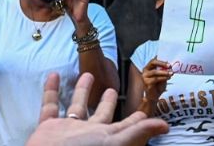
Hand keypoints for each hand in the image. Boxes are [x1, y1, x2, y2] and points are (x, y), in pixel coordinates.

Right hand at [27, 72, 168, 145]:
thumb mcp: (115, 142)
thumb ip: (137, 132)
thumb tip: (165, 126)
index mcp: (106, 138)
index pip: (126, 128)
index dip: (136, 121)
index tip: (143, 110)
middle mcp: (88, 134)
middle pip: (101, 115)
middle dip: (107, 103)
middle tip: (112, 89)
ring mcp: (68, 130)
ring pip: (76, 106)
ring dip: (81, 91)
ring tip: (87, 75)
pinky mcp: (48, 127)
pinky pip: (50, 105)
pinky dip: (51, 90)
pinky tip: (53, 75)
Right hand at [141, 58, 171, 102]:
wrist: (153, 97)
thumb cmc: (158, 86)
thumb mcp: (163, 77)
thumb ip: (164, 72)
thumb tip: (169, 67)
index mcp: (148, 68)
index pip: (154, 60)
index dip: (162, 61)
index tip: (169, 63)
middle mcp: (145, 71)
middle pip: (153, 63)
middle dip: (162, 63)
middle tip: (170, 66)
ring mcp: (144, 76)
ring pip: (155, 72)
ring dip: (164, 72)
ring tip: (171, 73)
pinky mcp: (146, 82)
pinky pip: (155, 79)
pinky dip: (163, 78)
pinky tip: (168, 78)